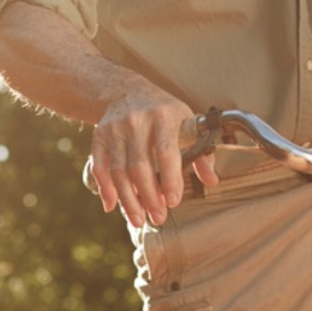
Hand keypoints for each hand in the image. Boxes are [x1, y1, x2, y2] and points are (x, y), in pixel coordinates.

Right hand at [88, 87, 218, 227]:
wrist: (126, 91)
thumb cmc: (163, 112)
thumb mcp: (186, 121)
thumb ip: (201, 152)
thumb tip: (211, 181)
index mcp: (164, 115)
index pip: (166, 151)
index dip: (170, 179)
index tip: (173, 202)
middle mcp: (137, 120)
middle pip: (140, 166)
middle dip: (149, 197)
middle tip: (158, 218)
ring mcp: (115, 129)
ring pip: (119, 171)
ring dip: (128, 199)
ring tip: (139, 219)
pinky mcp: (100, 137)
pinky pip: (100, 167)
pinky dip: (105, 188)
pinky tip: (112, 205)